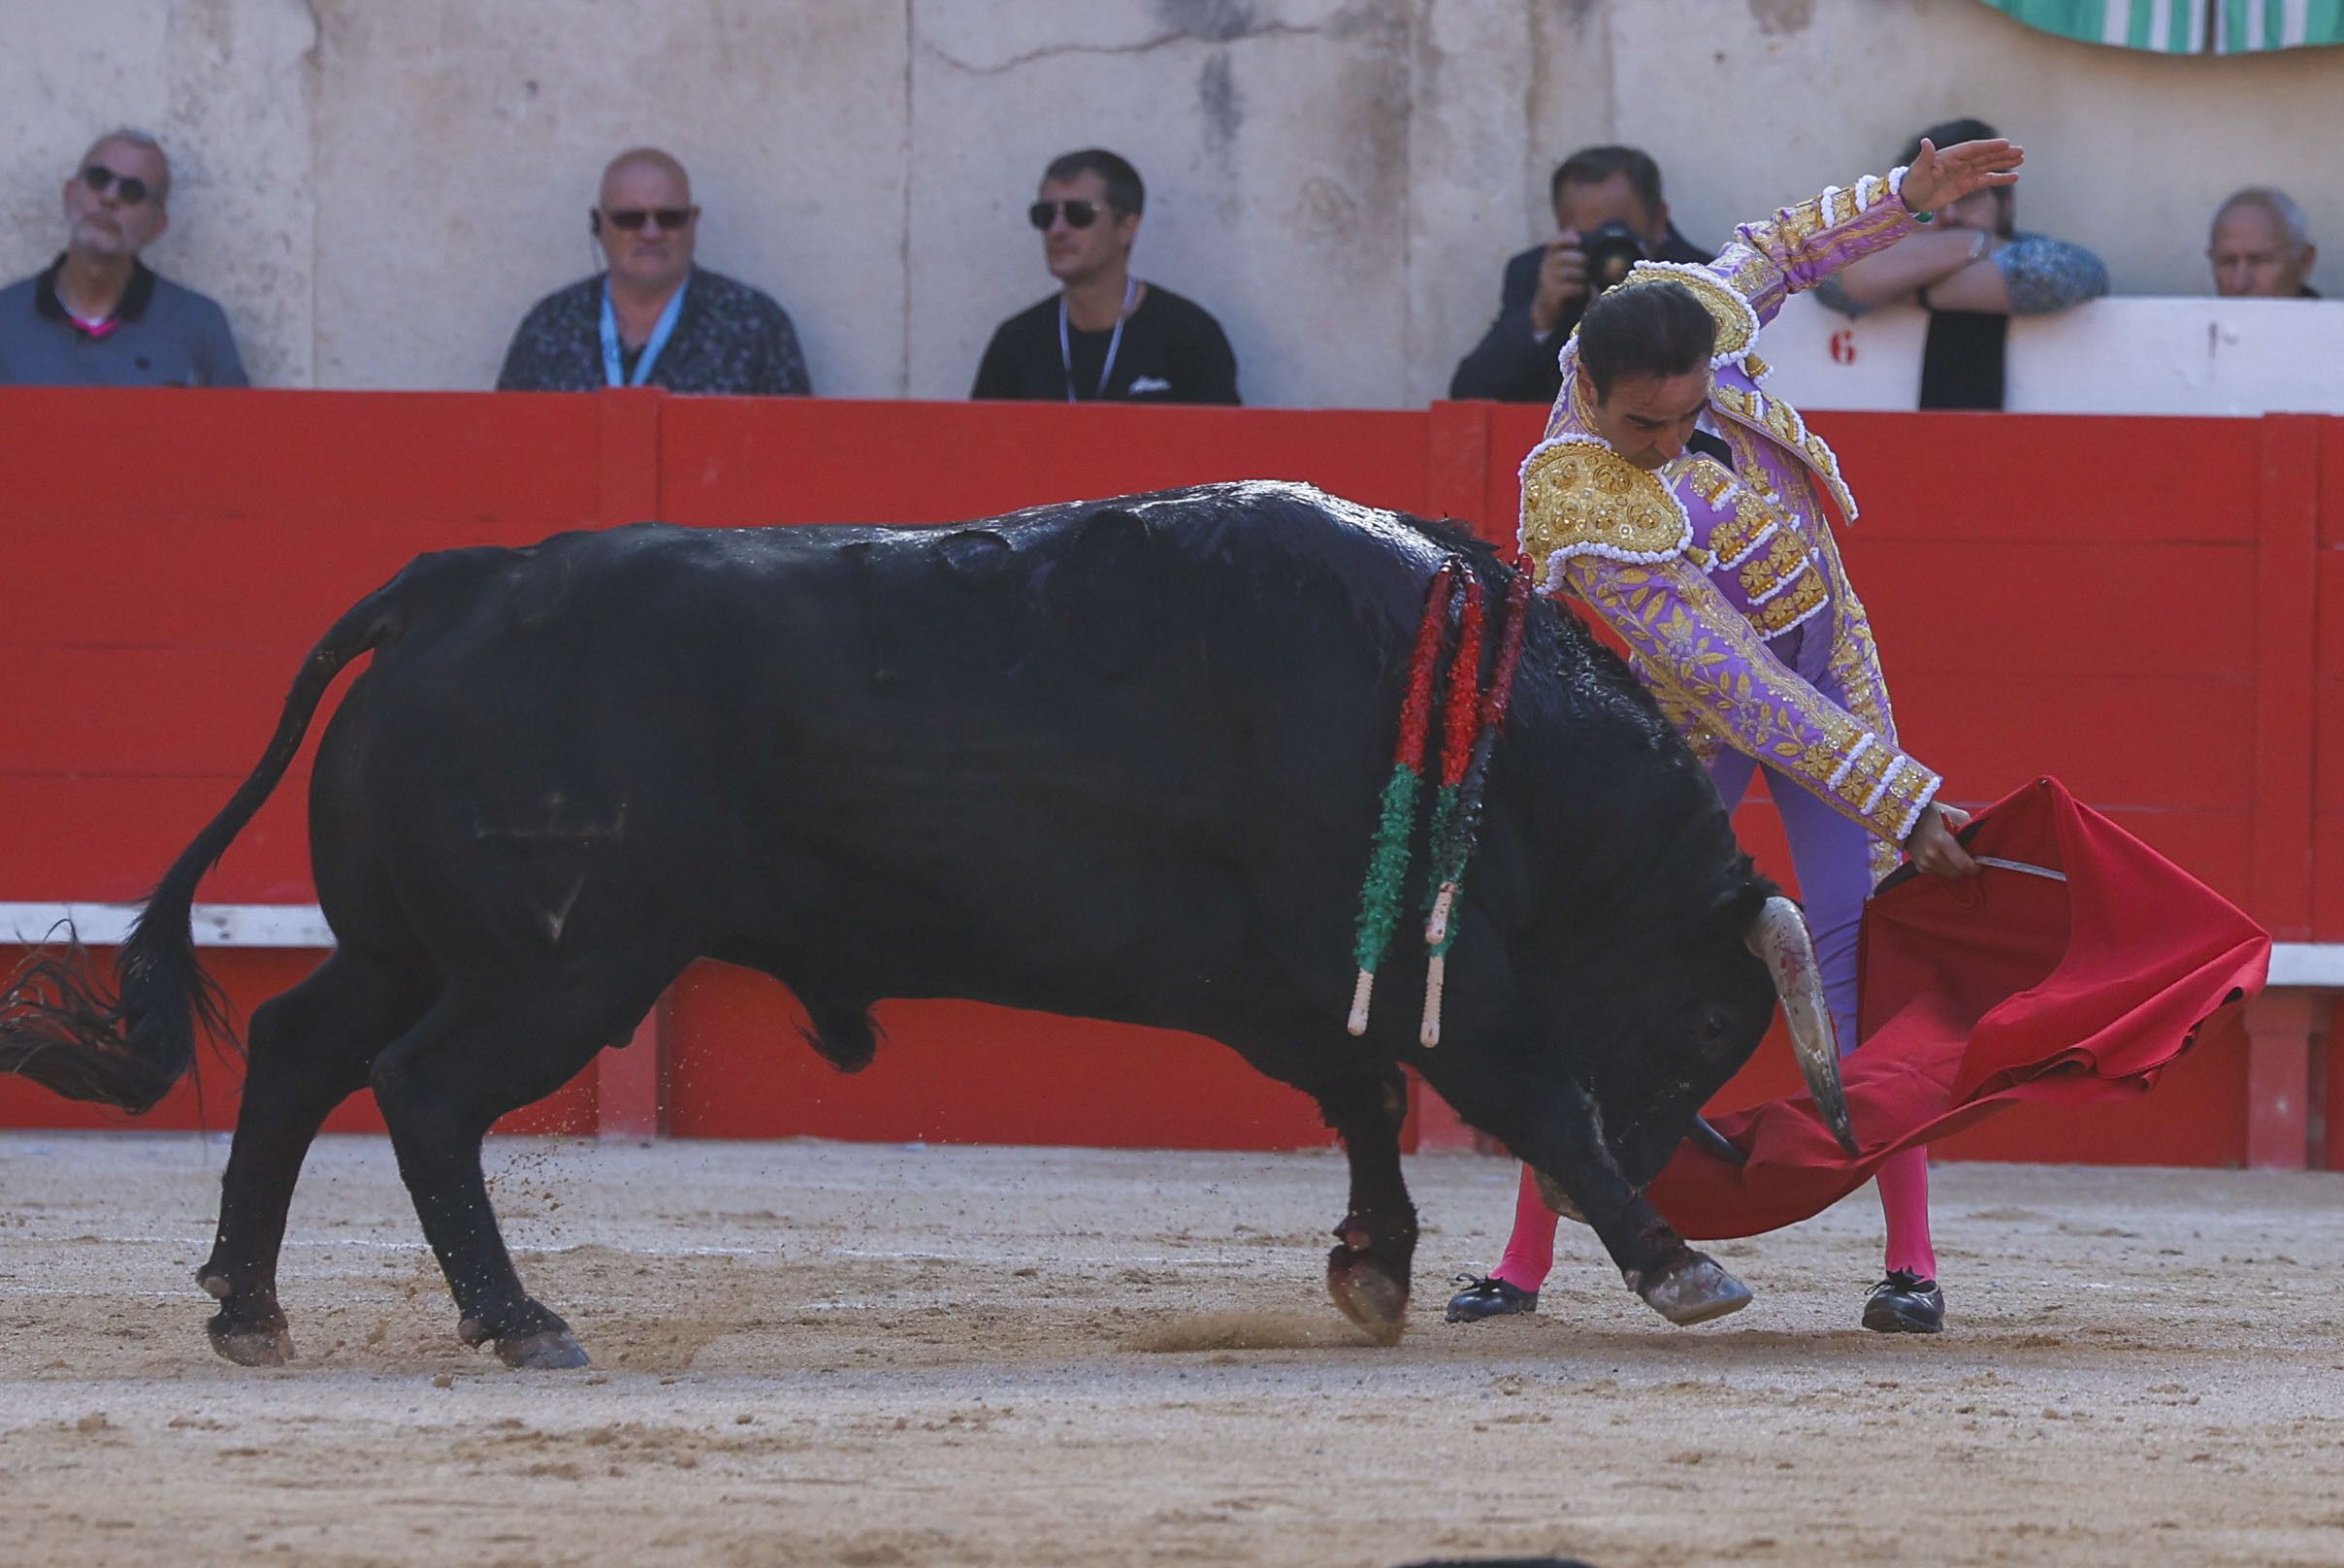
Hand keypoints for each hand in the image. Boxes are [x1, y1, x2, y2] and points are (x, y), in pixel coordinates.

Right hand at [1529, 233, 1589, 336]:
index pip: (1553, 243)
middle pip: (1566, 257)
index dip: (1565, 239)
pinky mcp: (1552, 293)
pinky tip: (1581, 289)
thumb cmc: (1558, 284)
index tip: (1578, 241)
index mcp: (1548, 258)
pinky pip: (1570, 287)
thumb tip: (1572, 230)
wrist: (1545, 309)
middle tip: (1587, 266)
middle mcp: (1545, 268)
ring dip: (1582, 276)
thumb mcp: (1559, 265)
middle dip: (1581, 260)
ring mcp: (1547, 281)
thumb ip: (1566, 248)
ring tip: (1584, 280)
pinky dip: (1579, 288)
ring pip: (1570, 272)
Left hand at [1899, 137, 2023, 216]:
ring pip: (1988, 166)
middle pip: (1985, 156)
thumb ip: (1925, 157)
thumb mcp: (1917, 171)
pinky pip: (1986, 180)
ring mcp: (1964, 173)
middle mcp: (1960, 162)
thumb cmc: (1912, 184)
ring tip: (2021, 159)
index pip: (1973, 148)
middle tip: (2021, 151)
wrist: (1909, 200)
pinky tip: (2014, 177)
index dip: (1989, 146)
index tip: (2006, 143)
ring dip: (2004, 163)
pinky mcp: (1966, 185)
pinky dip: (1999, 178)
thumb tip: (1926, 141)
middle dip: (2002, 154)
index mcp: (1950, 156)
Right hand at [1903, 802, 1978, 879]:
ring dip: (1955, 869)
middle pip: (1956, 873)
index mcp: (1941, 842)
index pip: (1963, 864)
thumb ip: (1967, 827)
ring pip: (1947, 875)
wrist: (1905, 815)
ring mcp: (1923, 862)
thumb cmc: (1931, 813)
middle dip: (1966, 869)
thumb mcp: (1954, 814)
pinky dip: (1944, 869)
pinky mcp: (1919, 866)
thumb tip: (1977, 840)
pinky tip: (1945, 859)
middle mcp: (1931, 855)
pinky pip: (1937, 873)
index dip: (1975, 867)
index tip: (1980, 864)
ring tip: (1957, 859)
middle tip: (1970, 861)